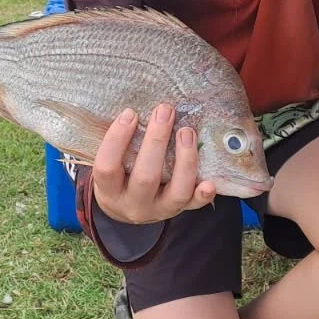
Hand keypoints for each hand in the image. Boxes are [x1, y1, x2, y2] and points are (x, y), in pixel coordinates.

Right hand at [91, 103, 217, 223]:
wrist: (127, 210)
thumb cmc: (117, 177)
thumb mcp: (109, 164)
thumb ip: (118, 144)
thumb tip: (132, 108)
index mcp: (109, 191)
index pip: (107, 167)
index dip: (117, 140)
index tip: (129, 113)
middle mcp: (133, 204)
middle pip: (145, 178)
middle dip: (157, 142)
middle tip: (164, 112)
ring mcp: (159, 210)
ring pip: (176, 191)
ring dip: (185, 160)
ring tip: (187, 131)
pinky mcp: (178, 210)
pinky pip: (193, 205)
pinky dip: (203, 195)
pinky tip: (210, 182)